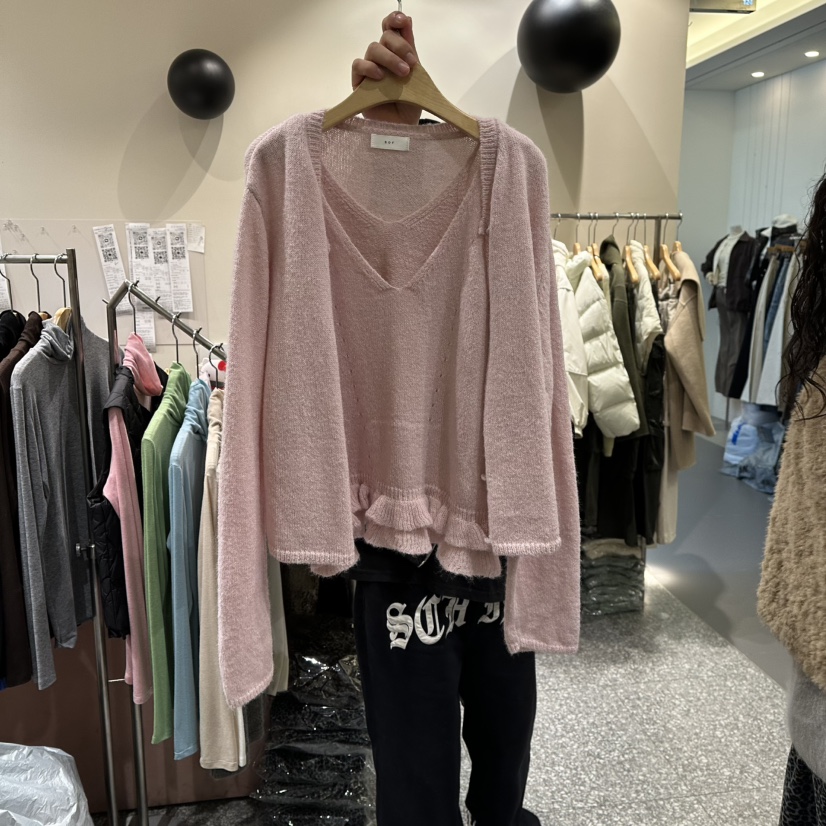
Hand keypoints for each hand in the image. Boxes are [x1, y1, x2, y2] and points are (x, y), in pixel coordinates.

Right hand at [351, 11, 421, 125]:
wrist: (404, 128)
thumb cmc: (411, 104)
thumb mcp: (417, 75)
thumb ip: (411, 49)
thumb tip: (408, 20)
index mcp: (396, 53)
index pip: (391, 28)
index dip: (394, 19)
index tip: (403, 20)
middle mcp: (382, 58)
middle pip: (385, 37)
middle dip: (400, 46)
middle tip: (411, 64)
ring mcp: (370, 69)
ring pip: (373, 49)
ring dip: (389, 58)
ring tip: (402, 73)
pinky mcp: (359, 83)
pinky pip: (358, 65)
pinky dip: (369, 67)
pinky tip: (380, 76)